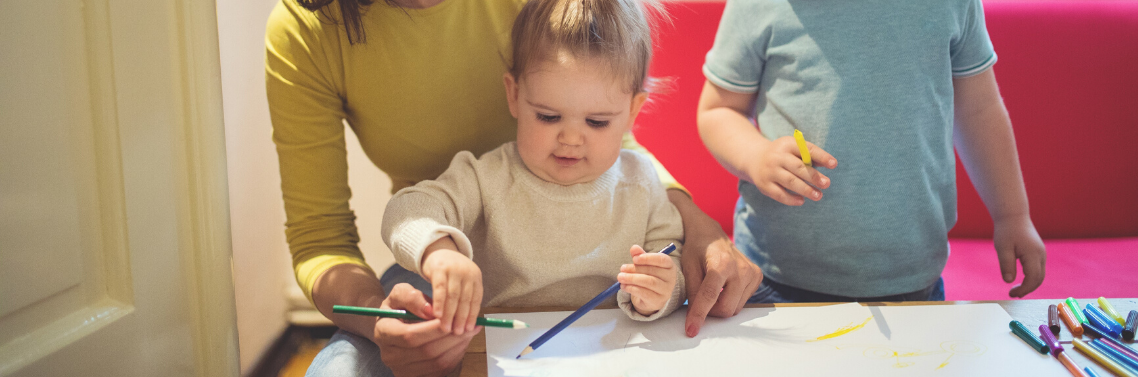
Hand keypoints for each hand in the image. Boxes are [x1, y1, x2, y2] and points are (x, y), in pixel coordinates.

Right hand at [372, 283, 478, 376]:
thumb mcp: (400, 294)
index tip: (451, 317)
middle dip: (451, 337)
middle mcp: (390, 355)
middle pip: (426, 351)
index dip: (433, 328)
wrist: (393, 327)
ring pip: (437, 362)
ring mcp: (403, 369)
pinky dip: (456, 355)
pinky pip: (441, 369)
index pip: (410, 336)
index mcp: (383, 333)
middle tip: (470, 324)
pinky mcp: (416, 376)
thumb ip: (412, 297)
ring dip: (457, 346)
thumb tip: (430, 310)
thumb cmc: (399, 308)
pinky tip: (462, 341)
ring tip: (469, 331)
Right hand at [421, 237, 482, 334]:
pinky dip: (439, 303)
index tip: (468, 330)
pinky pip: (440, 289)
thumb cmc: (450, 273)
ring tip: (446, 328)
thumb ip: (464, 299)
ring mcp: (454, 269)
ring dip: (449, 314)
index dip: (472, 316)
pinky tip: (436, 315)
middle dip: (461, 318)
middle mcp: (467, 272)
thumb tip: (466, 325)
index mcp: (475, 277)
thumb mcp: (461, 282)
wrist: (437, 250)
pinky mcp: (439, 268)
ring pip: (453, 296)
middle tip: (456, 333)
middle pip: (465, 299)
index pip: (476, 299)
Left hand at [617, 245, 677, 315]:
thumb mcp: (646, 265)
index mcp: (669, 266)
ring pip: (649, 282)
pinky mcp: (658, 301)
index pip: (662, 259)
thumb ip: (640, 255)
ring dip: (632, 279)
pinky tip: (624, 286)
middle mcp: (670, 278)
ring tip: (620, 277)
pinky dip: (632, 289)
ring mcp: (665, 291)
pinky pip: (644, 293)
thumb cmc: (650, 276)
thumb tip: (634, 248)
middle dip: (635, 269)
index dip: (648, 258)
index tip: (634, 259)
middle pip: (653, 271)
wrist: (653, 297)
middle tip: (622, 268)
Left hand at [676, 205, 762, 336]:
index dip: (699, 315)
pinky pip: (742, 301)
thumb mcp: (688, 268)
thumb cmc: (696, 249)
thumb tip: (694, 317)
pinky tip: (724, 286)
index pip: (710, 297)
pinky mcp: (757, 276)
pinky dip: (730, 299)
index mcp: (722, 264)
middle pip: (727, 308)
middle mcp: (741, 269)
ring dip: (720, 306)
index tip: (691, 330)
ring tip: (711, 290)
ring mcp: (752, 273)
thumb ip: (692, 292)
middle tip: (699, 302)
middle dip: (711, 312)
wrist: (710, 234)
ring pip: (735, 308)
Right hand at [741, 136, 836, 205]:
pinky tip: (802, 201)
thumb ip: (810, 155)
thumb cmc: (783, 155)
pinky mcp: (764, 185)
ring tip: (818, 195)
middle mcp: (777, 157)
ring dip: (806, 190)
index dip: (821, 156)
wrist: (753, 158)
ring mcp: (769, 171)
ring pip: (790, 182)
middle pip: (798, 167)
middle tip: (826, 184)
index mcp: (787, 144)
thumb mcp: (794, 148)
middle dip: (814, 176)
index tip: (834, 164)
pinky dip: (791, 199)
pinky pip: (779, 194)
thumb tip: (830, 164)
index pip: (807, 149)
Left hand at [993, 216, 1045, 297]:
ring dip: (1030, 284)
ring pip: (1040, 274)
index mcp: (1033, 254)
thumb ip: (1006, 265)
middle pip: (1039, 278)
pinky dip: (1031, 277)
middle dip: (1028, 289)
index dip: (1024, 289)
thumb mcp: (1002, 248)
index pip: (1033, 278)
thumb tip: (1009, 281)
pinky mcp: (1038, 252)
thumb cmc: (1007, 231)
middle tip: (1013, 294)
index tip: (1012, 294)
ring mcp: (1041, 253)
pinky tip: (1021, 280)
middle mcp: (1041, 255)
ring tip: (1016, 290)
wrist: (1014, 216)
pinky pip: (1038, 269)